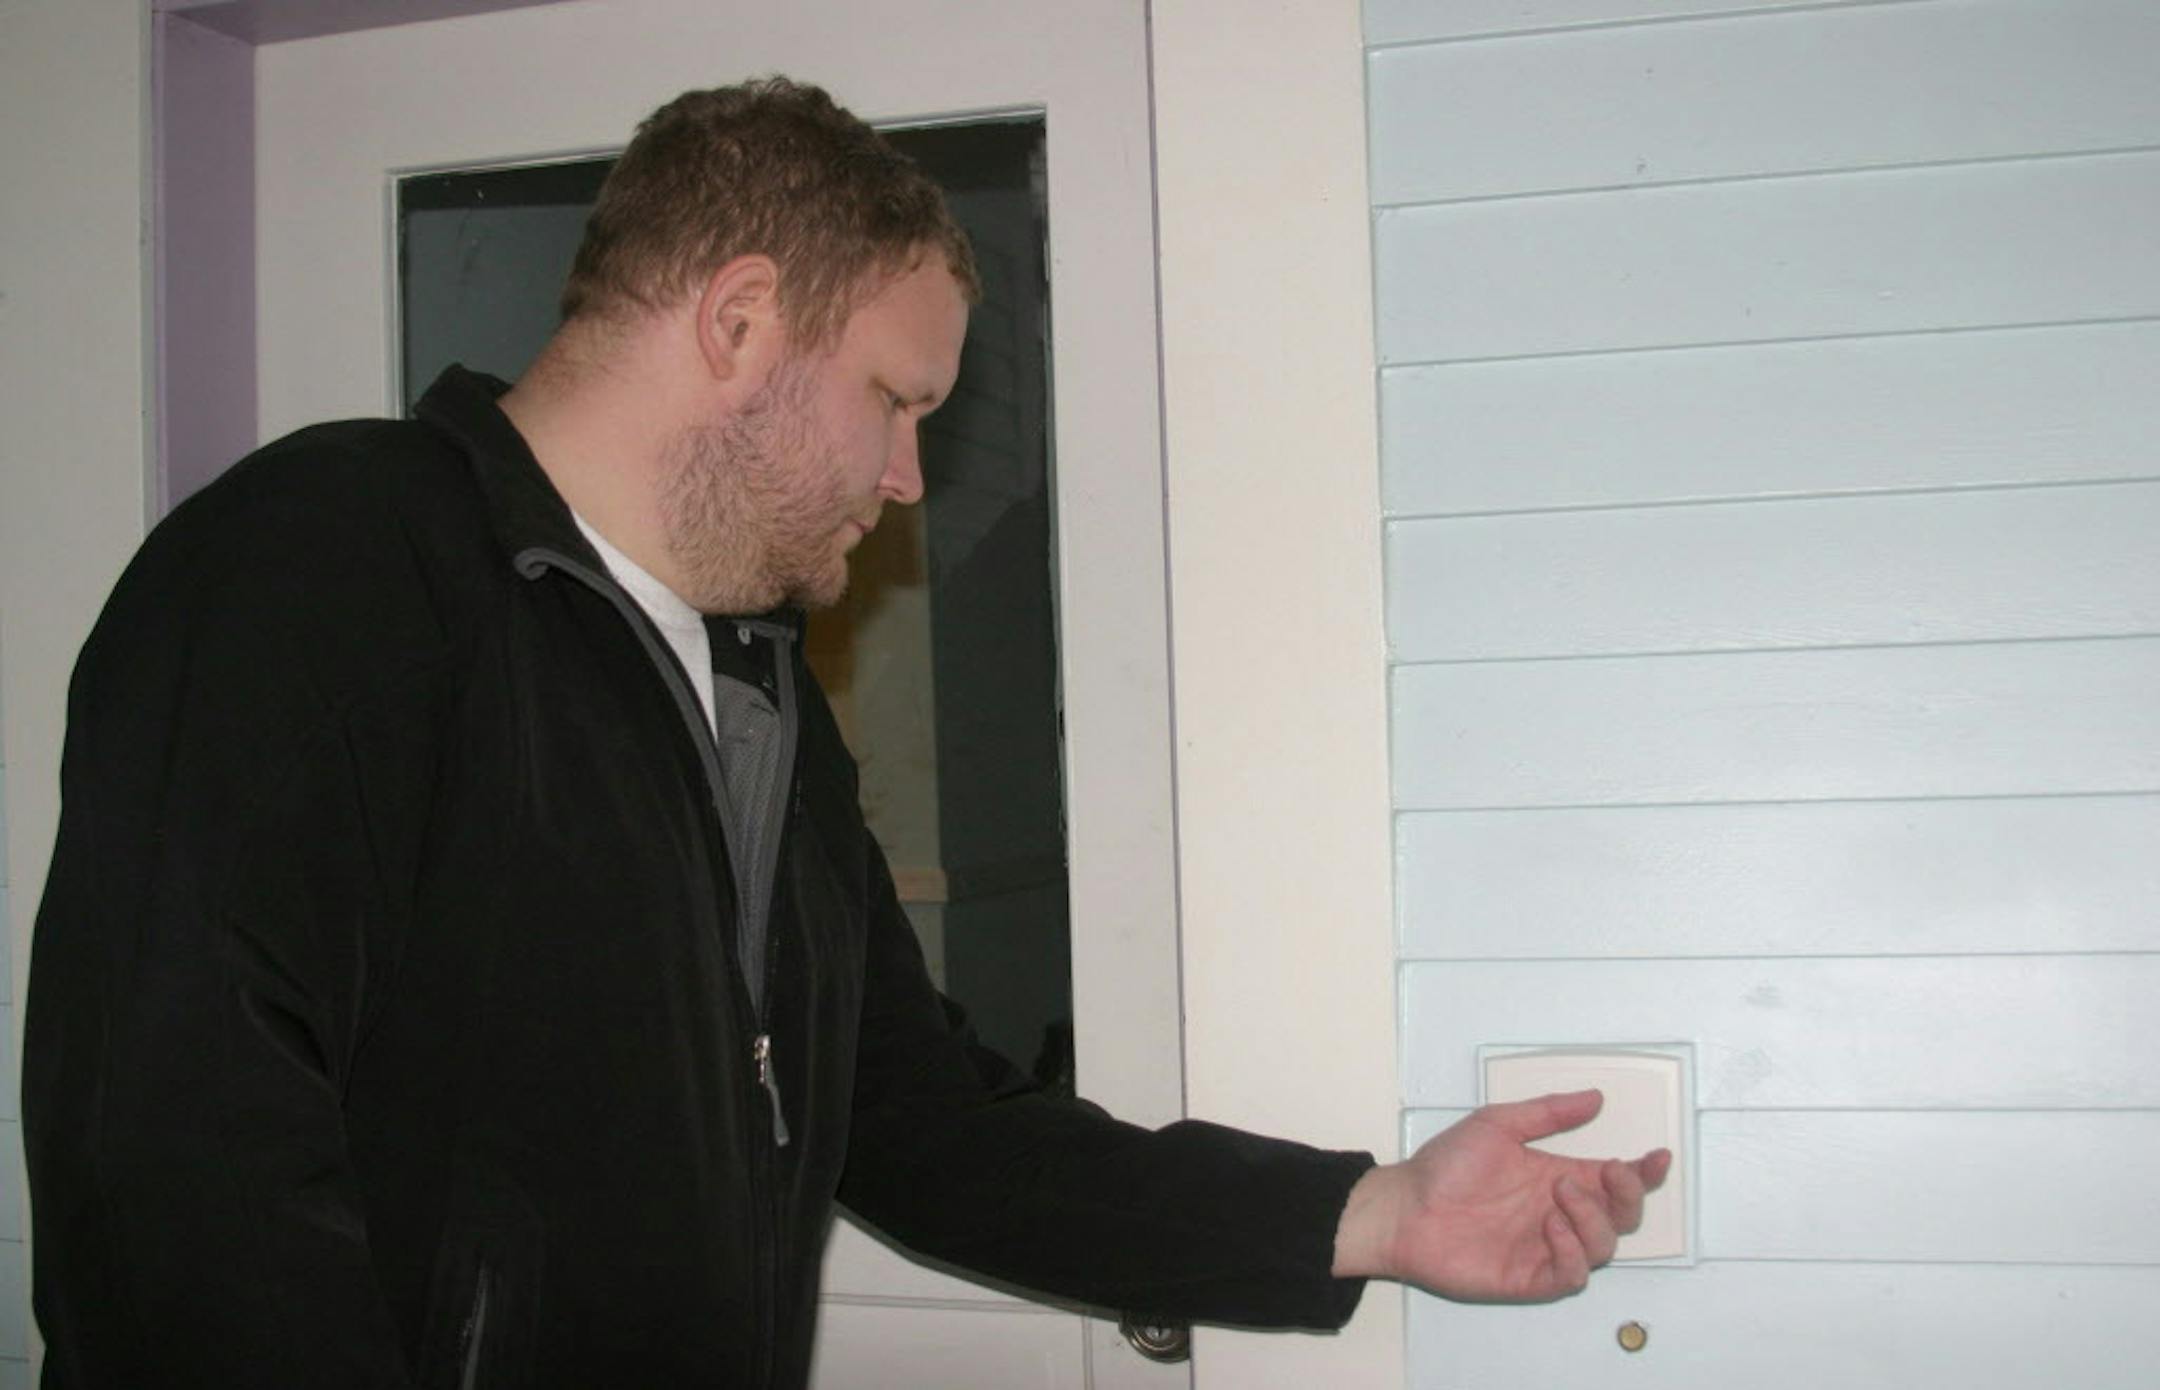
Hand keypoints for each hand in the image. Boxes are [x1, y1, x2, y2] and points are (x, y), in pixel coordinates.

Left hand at [1331, 1089, 1670, 1301]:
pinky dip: (1573, 1252)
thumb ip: (1547, 1113)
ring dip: (1594, 1218)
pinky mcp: (1529, 1277)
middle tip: (1610, 1171)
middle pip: (1620, 1215)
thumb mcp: (1497, 1124)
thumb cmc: (1445, 1166)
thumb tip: (1594, 1097)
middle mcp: (1559, 1214)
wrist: (1403, 1206)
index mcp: (1558, 1177)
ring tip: (1560, 1194)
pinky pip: (1571, 1275)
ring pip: (1603, 1246)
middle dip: (1627, 1194)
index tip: (1657, 1157)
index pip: (1614, 1180)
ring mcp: (1546, 1247)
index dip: (1643, 1173)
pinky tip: (1551, 1226)